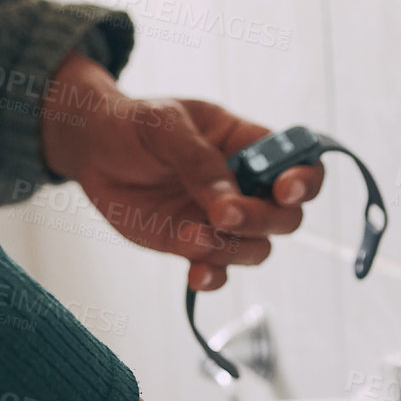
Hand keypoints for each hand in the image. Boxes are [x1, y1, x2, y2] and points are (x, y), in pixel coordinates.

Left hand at [40, 52, 323, 290]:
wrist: (94, 149)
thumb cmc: (138, 124)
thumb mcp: (166, 126)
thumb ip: (199, 161)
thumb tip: (227, 201)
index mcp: (250, 146)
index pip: (301, 165)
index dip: (305, 180)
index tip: (285, 189)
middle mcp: (245, 187)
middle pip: (285, 217)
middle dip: (262, 220)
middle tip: (225, 214)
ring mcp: (220, 220)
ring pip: (255, 249)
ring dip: (233, 249)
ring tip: (194, 236)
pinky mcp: (191, 245)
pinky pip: (216, 270)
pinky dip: (211, 277)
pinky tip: (195, 275)